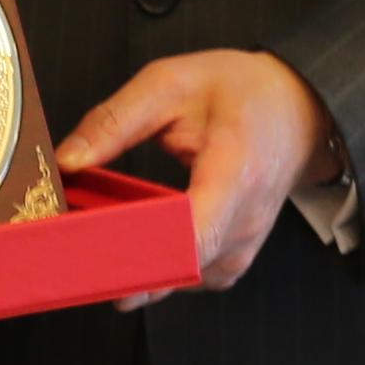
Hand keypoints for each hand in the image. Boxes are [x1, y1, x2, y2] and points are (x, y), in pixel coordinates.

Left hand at [55, 51, 333, 302]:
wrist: (298, 108)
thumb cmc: (242, 92)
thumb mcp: (170, 83)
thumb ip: (115, 121)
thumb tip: (68, 161)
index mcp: (235, 173)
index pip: (191, 236)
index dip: (138, 253)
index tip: (90, 254)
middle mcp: (244, 224)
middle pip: (176, 269)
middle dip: (118, 264)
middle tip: (66, 253)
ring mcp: (242, 249)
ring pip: (178, 282)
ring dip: (134, 269)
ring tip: (91, 245)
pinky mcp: (233, 260)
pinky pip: (188, 279)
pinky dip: (156, 267)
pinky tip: (130, 246)